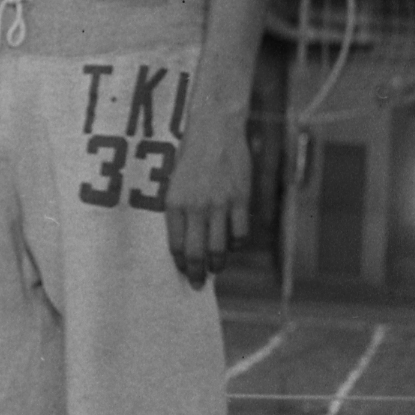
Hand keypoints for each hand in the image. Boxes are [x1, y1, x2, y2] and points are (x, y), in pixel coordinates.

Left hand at [165, 112, 251, 286]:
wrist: (215, 129)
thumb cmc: (191, 154)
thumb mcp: (174, 181)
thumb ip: (178, 208)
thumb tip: (184, 236)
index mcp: (174, 203)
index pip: (176, 245)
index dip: (180, 263)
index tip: (183, 271)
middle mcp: (195, 208)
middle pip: (197, 253)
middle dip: (197, 274)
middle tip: (198, 284)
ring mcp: (219, 205)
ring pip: (219, 248)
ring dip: (217, 264)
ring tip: (216, 269)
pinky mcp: (240, 200)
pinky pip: (240, 233)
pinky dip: (236, 244)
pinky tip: (232, 244)